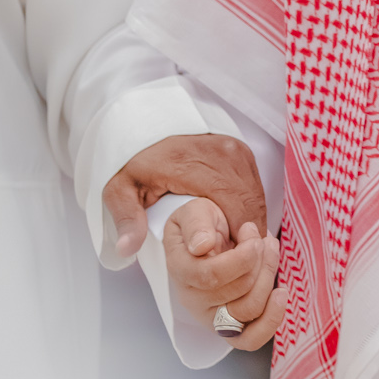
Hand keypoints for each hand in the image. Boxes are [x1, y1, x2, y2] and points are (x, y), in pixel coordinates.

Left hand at [103, 133, 267, 257]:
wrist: (149, 120)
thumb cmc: (136, 158)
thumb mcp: (121, 188)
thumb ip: (127, 218)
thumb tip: (127, 249)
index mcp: (195, 166)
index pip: (232, 209)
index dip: (235, 238)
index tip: (225, 257)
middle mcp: (223, 155)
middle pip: (250, 207)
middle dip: (246, 236)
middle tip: (233, 257)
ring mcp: (236, 151)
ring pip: (257, 198)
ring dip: (250, 223)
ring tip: (234, 244)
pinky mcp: (242, 150)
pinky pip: (256, 187)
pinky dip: (250, 208)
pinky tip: (236, 224)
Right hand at [163, 199, 283, 351]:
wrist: (210, 237)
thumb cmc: (203, 225)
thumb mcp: (195, 212)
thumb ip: (196, 224)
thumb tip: (201, 245)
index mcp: (181, 271)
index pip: (212, 275)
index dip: (242, 256)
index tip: (250, 229)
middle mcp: (193, 299)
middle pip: (238, 291)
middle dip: (260, 260)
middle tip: (261, 239)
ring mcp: (212, 316)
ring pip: (249, 310)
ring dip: (268, 277)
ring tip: (270, 250)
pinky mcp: (231, 327)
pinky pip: (250, 340)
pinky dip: (271, 319)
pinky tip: (281, 292)